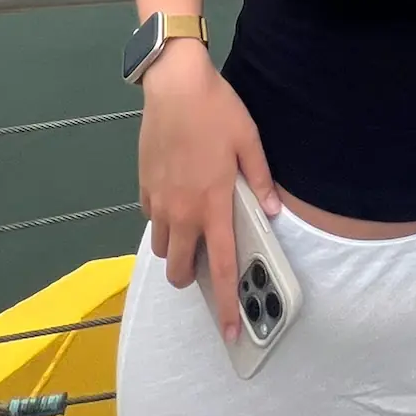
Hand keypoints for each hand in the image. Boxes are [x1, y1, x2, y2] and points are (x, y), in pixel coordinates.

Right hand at [137, 41, 279, 344]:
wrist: (174, 85)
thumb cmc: (216, 111)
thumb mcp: (249, 141)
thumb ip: (262, 179)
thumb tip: (272, 211)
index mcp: (213, 205)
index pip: (221, 267)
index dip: (226, 303)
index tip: (229, 330)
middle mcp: (182, 211)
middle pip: (178, 269)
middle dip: (191, 277)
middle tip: (205, 261)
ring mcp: (159, 200)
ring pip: (160, 246)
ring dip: (175, 247)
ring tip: (191, 226)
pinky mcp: (144, 185)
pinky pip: (151, 216)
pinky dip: (162, 218)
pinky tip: (176, 196)